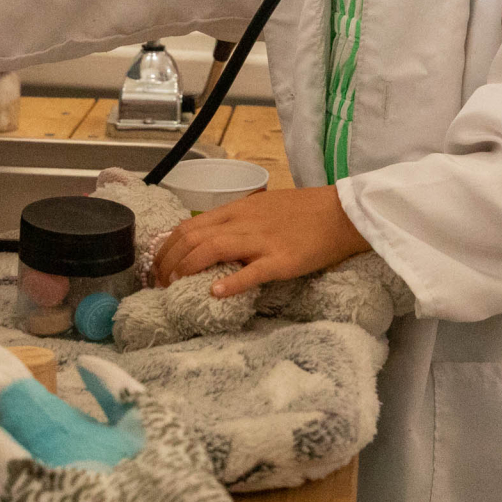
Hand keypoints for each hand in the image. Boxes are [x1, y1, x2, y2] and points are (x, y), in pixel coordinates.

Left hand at [152, 187, 370, 297]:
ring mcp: (261, 241)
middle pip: (191, 238)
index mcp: (238, 209)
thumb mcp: (263, 208)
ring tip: (174, 287)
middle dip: (167, 262)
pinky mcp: (282, 260)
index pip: (189, 225)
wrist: (343, 212)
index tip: (158, 267)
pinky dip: (230, 283)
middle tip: (159, 284)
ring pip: (211, 250)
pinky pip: (251, 271)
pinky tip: (216, 294)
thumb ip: (237, 221)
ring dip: (186, 270)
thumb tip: (210, 240)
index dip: (166, 247)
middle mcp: (243, 222)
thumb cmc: (305, 211)